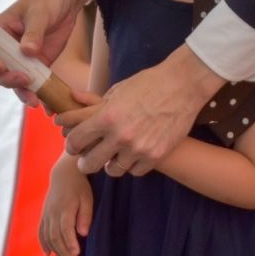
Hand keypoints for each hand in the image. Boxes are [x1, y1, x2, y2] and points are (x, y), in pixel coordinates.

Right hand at [0, 0, 90, 100]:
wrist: (66, 2)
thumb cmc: (47, 0)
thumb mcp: (40, 12)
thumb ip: (34, 32)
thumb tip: (28, 51)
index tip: (0, 65)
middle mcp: (5, 48)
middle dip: (6, 79)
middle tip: (23, 79)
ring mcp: (20, 59)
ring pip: (11, 81)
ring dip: (20, 91)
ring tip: (33, 99)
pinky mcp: (36, 66)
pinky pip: (31, 84)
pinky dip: (35, 93)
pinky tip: (42, 103)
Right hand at [38, 155, 93, 255]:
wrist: (64, 174)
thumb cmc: (79, 186)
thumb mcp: (87, 198)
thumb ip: (85, 216)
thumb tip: (83, 234)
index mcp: (65, 208)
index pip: (65, 229)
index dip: (70, 243)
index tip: (77, 253)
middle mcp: (53, 212)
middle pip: (55, 236)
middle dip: (64, 250)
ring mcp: (46, 214)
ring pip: (47, 236)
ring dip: (56, 250)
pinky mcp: (44, 215)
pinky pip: (41, 231)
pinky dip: (43, 243)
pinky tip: (47, 254)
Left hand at [64, 44, 223, 176]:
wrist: (183, 86)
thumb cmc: (148, 84)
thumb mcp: (117, 90)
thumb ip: (94, 104)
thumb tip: (73, 99)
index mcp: (106, 117)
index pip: (75, 141)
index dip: (71, 145)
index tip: (74, 145)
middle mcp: (120, 136)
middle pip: (90, 164)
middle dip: (85, 162)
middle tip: (88, 159)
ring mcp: (139, 148)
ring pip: (113, 171)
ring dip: (110, 164)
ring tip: (113, 156)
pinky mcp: (156, 156)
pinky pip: (135, 172)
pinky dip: (132, 165)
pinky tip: (133, 155)